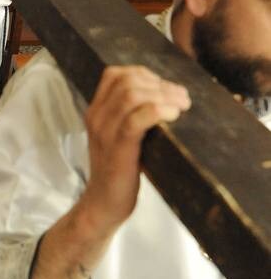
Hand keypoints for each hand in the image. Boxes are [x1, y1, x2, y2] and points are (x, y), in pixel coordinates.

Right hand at [80, 66, 190, 233]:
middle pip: (127, 81)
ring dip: (164, 95)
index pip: (115, 75)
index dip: (144, 74)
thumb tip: (167, 97)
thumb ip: (131, 115)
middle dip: (160, 84)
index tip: (165, 88)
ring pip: (132, 96)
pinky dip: (158, 110)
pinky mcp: (118, 148)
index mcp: (96, 111)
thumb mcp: (119, 136)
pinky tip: (173, 115)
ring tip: (182, 106)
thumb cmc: (119, 170)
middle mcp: (97, 117)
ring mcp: (105, 132)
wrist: (104, 203)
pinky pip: (136, 119)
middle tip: (182, 98)